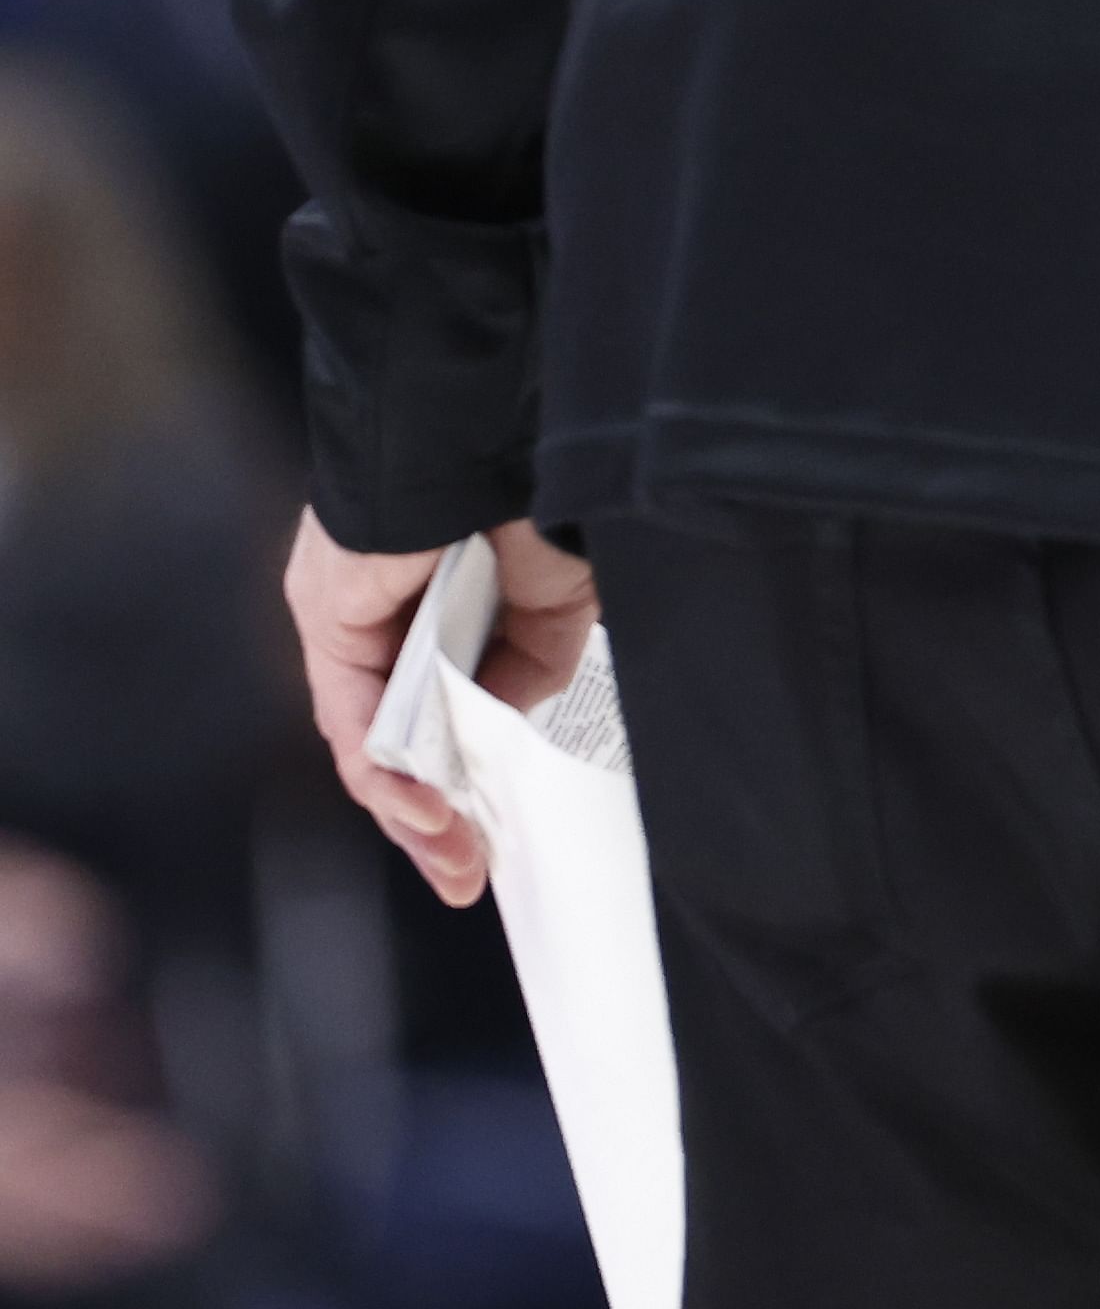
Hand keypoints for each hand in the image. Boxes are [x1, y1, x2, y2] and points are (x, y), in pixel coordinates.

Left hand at [285, 512, 597, 905]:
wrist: (491, 437)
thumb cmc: (539, 496)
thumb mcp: (560, 604)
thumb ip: (531, 668)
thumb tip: (503, 723)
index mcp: (443, 609)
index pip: (437, 715)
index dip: (464, 781)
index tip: (492, 839)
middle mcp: (385, 623)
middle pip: (395, 746)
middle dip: (432, 822)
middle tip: (467, 871)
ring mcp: (350, 626)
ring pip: (370, 744)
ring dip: (410, 811)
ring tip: (455, 856)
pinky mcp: (329, 625)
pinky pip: (352, 721)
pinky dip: (387, 774)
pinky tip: (427, 809)